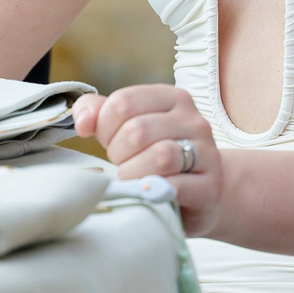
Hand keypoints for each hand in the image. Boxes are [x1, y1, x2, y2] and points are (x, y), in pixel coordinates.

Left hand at [75, 84, 222, 235]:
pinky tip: (147, 194)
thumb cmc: (154, 157)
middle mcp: (193, 120)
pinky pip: (176, 186)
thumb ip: (100, 114)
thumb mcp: (128, 129)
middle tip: (121, 165)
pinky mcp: (211, 186)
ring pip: (160, 156)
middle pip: (138, 130)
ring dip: (134, 173)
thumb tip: (82, 123)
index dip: (104, 128)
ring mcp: (206, 152)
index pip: (123, 102)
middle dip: (118, 153)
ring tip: (132, 180)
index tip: (108, 143)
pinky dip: (153, 191)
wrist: (203, 194)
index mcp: (171, 98)